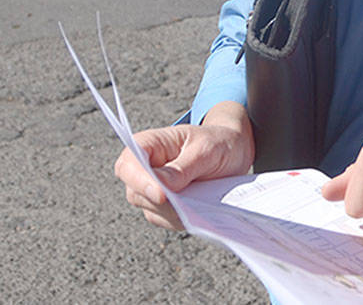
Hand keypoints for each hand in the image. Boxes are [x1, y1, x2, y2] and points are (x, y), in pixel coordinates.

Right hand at [114, 101, 254, 230]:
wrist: (234, 152)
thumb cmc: (218, 142)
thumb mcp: (206, 149)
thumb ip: (183, 168)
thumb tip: (161, 189)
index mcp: (148, 144)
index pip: (128, 164)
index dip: (139, 181)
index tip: (162, 195)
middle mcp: (143, 169)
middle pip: (137, 193)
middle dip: (163, 201)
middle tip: (193, 201)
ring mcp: (151, 190)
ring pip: (151, 210)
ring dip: (176, 211)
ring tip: (203, 199)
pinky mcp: (163, 207)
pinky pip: (166, 220)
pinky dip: (183, 218)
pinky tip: (201, 208)